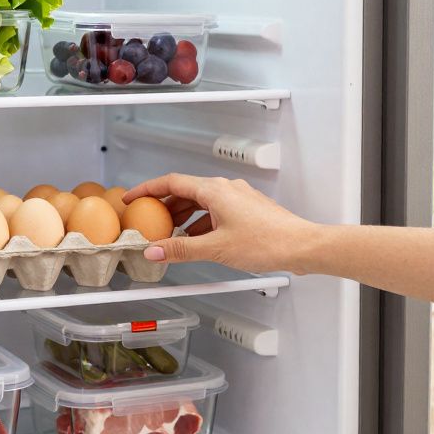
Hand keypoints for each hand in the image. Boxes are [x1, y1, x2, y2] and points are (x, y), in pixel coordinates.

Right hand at [123, 174, 320, 273]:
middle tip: (148, 221)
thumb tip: (155, 251)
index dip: (147, 190)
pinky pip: (215, 211)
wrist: (301, 245)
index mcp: (215, 190)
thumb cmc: (267, 241)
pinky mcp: (246, 210)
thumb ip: (181, 250)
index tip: (132, 198)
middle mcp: (225, 189)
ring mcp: (237, 198)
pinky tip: (196, 241)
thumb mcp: (216, 248)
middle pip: (185, 191)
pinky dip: (200, 223)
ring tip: (169, 235)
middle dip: (164, 206)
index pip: (171, 182)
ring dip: (182, 217)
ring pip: (201, 202)